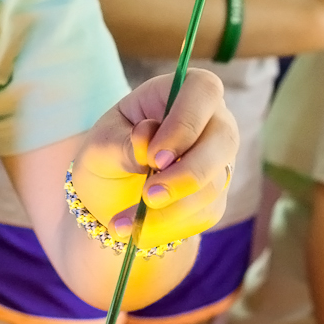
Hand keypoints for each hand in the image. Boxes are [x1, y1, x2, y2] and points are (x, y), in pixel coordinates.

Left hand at [70, 68, 237, 246]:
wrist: (109, 193)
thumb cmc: (107, 152)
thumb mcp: (100, 144)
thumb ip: (121, 142)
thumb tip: (145, 142)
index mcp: (180, 92)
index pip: (203, 91)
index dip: (186, 122)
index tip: (155, 156)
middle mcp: (210, 122)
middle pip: (224, 138)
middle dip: (187, 173)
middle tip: (148, 196)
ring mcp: (218, 160)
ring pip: (213, 183)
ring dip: (170, 209)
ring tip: (123, 223)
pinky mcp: (215, 196)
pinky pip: (203, 213)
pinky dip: (167, 226)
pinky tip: (134, 232)